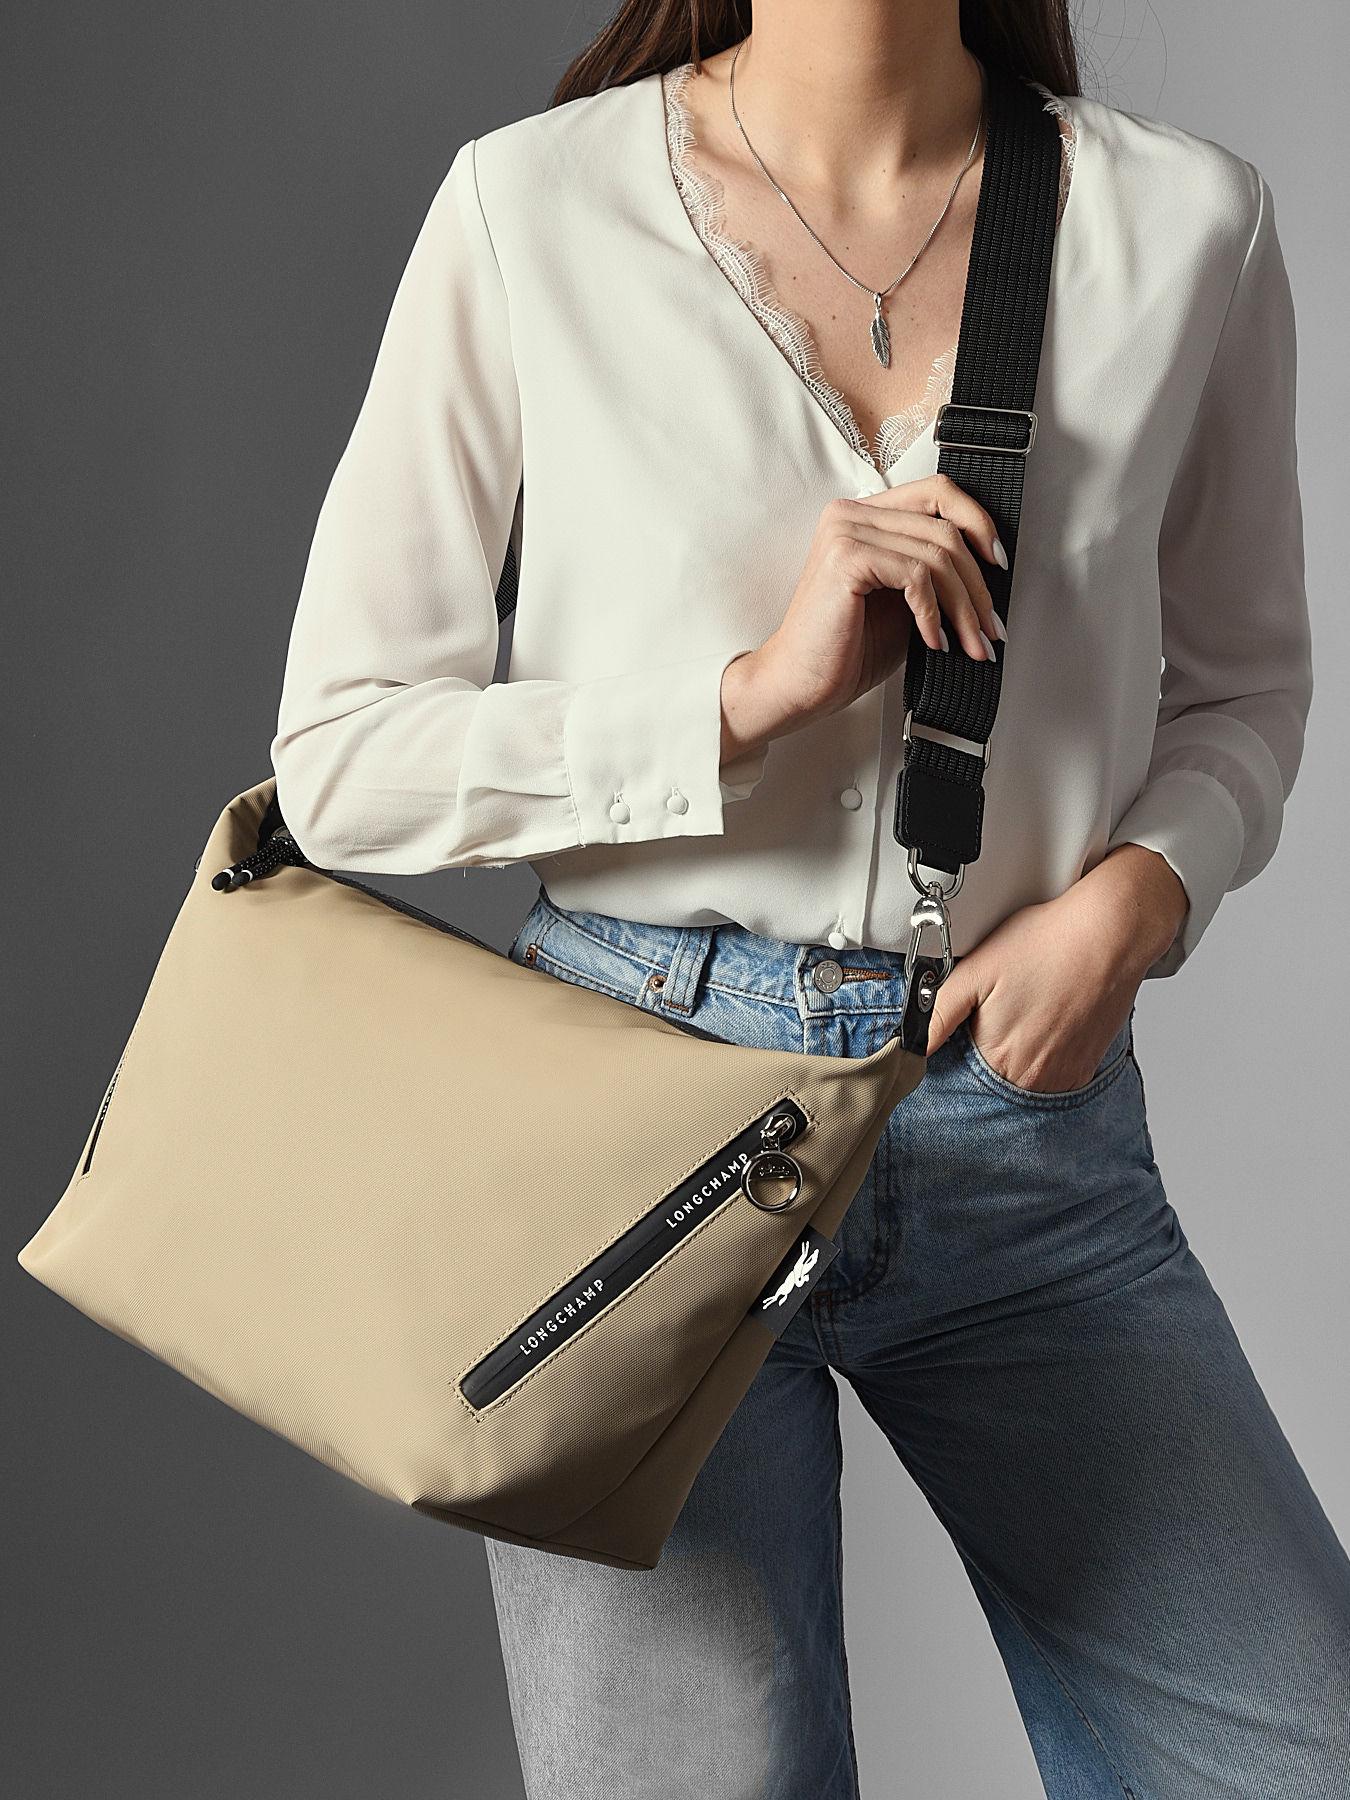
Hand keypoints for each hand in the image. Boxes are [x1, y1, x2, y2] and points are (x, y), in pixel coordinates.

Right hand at [719, 473, 1006, 764]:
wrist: (800, 685)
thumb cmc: (846, 649)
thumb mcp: (905, 601)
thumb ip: (935, 574)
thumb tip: (991, 570)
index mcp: (864, 516)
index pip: (937, 491)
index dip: (978, 522)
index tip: (998, 566)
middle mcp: (852, 513)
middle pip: (945, 525)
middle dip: (979, 583)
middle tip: (990, 627)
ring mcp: (847, 532)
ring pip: (938, 553)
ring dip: (964, 606)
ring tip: (969, 643)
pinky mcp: (846, 558)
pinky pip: (917, 575)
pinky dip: (934, 614)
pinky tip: (933, 641)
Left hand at [925, 845, 1189, 1091]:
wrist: (1110, 934)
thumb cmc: (1046, 943)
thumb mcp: (976, 970)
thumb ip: (939, 1014)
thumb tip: (910, 1047)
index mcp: (999, 1057)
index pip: (961, 1071)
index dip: (962, 1043)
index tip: (973, 1020)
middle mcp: (1033, 1077)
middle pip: (992, 1075)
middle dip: (989, 1046)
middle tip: (1007, 1005)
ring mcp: (1063, 1077)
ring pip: (1023, 1077)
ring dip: (1018, 1053)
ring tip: (1029, 1009)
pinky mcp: (1085, 1070)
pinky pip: (1053, 1075)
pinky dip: (1046, 1053)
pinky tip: (1050, 1019)